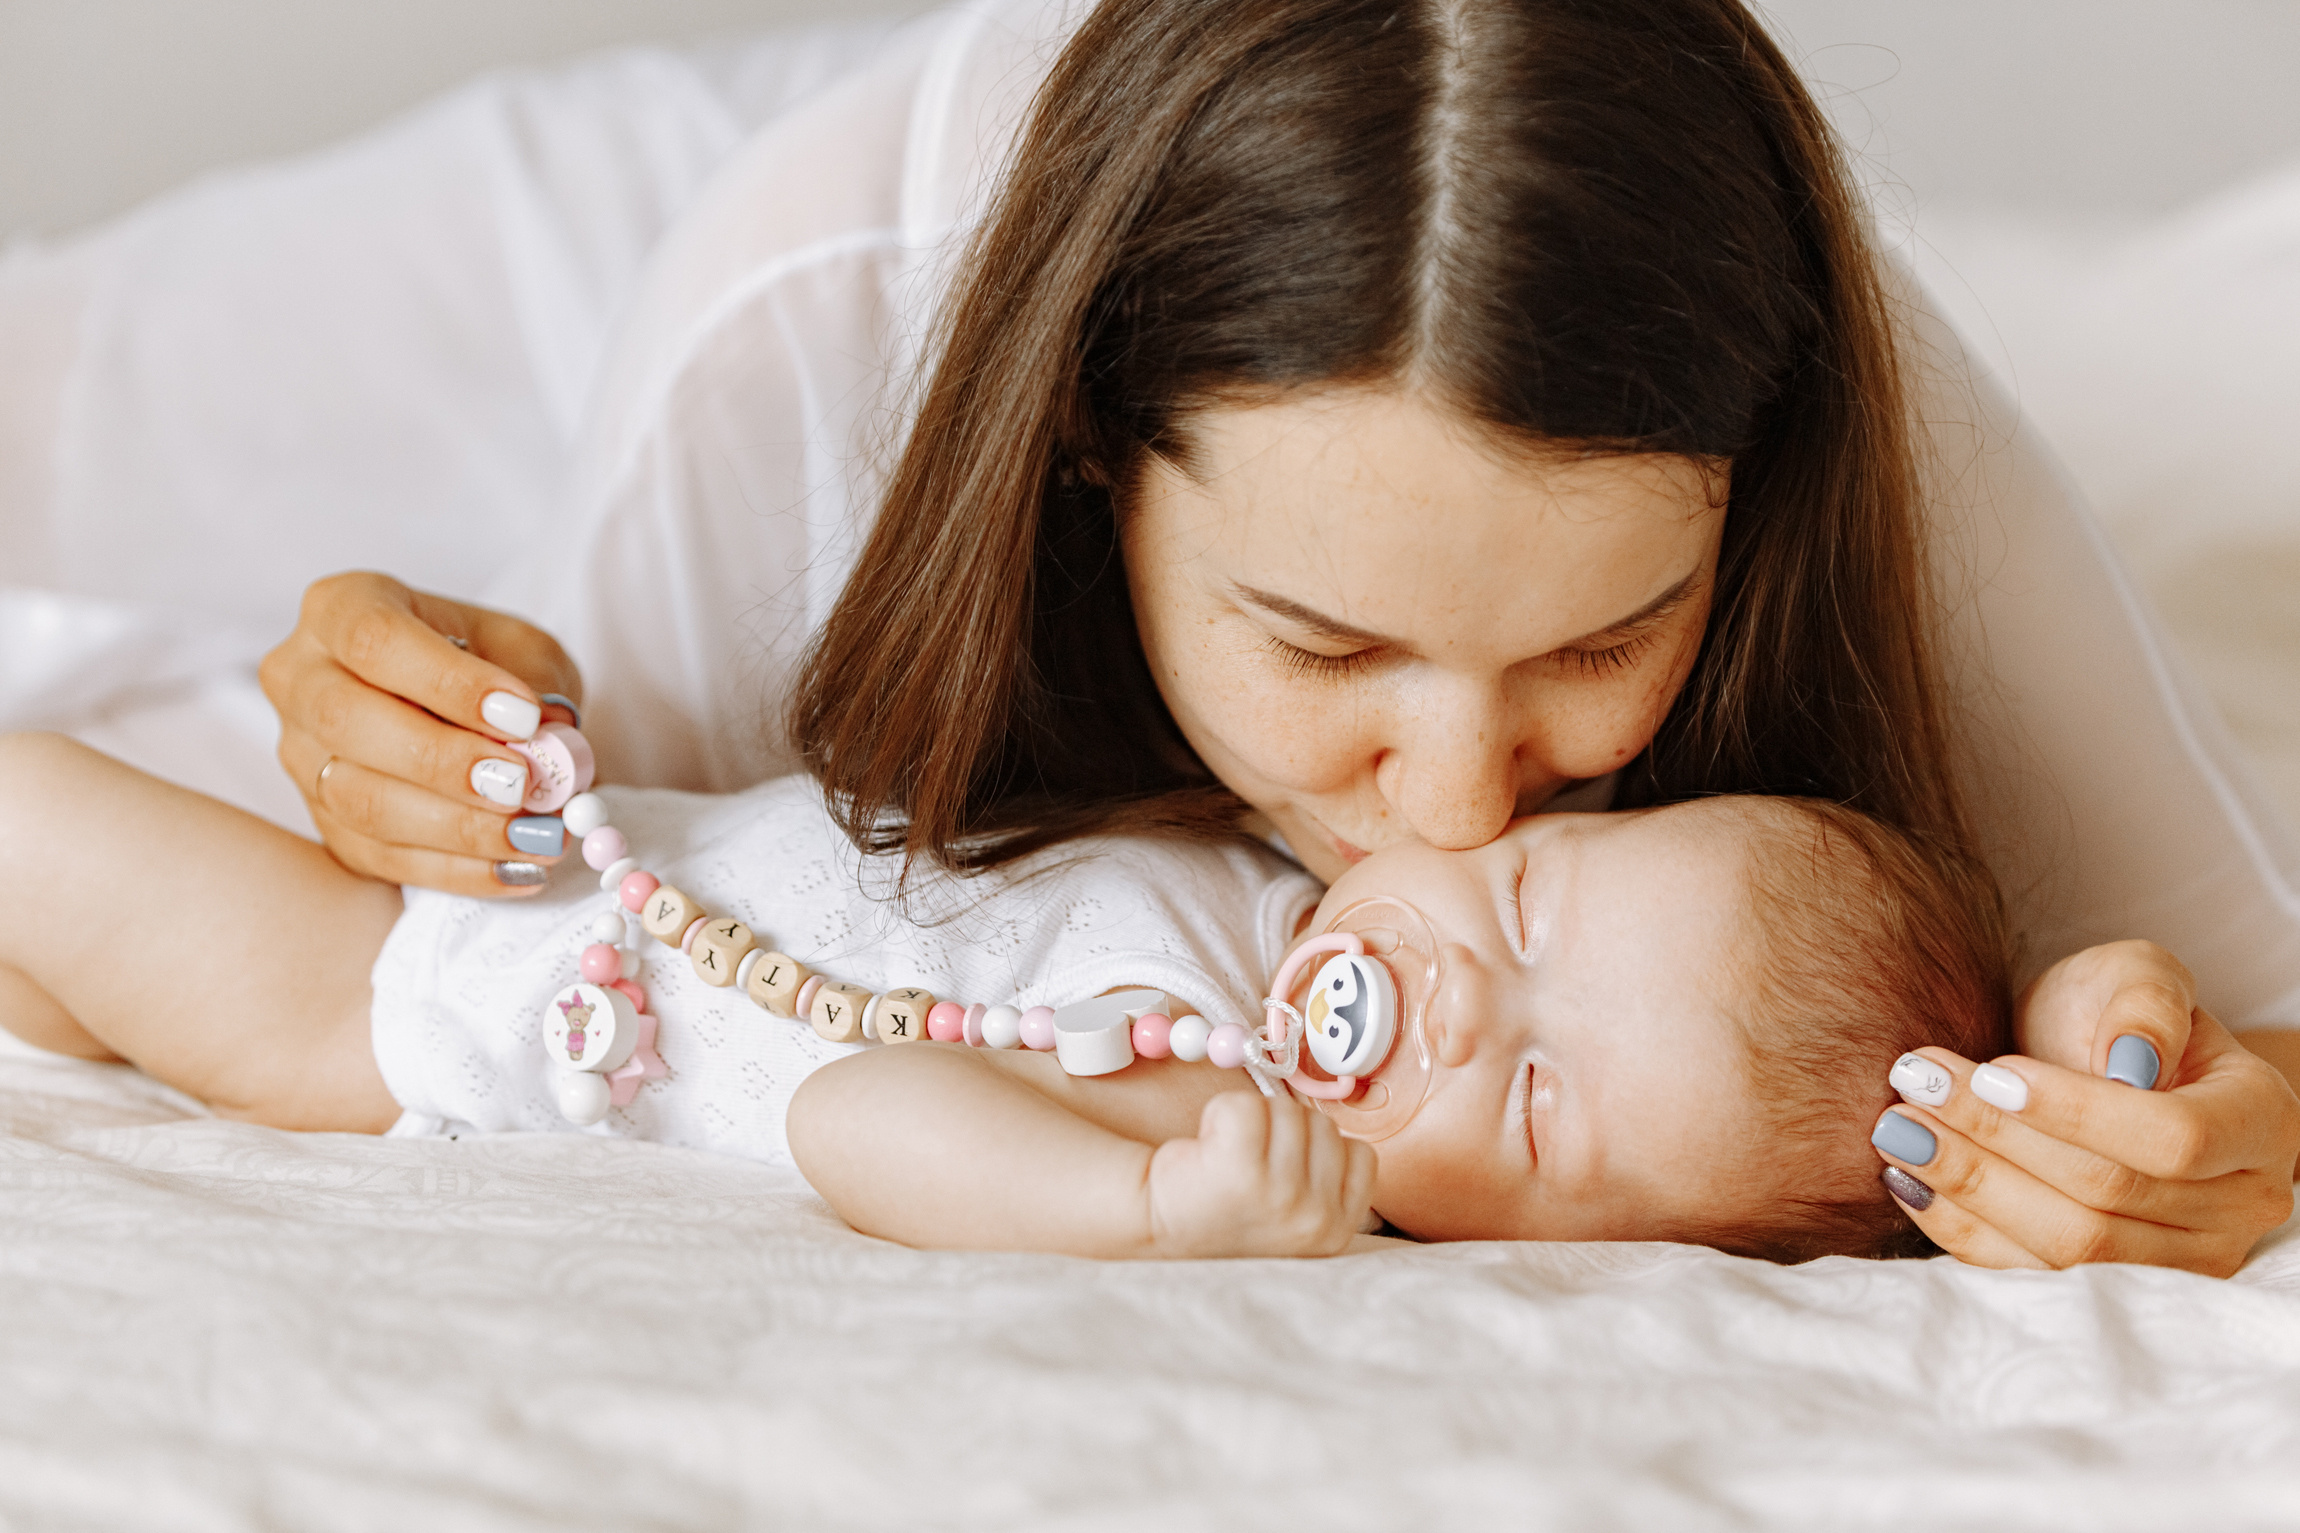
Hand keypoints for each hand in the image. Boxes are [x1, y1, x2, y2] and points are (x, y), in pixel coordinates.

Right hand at [260, 572, 583, 895]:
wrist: (454, 701)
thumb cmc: (483, 660)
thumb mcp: (520, 647)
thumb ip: (531, 680)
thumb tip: (545, 735)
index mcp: (341, 608)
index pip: (377, 640)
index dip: (449, 683)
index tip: (523, 716)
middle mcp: (301, 678)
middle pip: (349, 722)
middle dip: (444, 762)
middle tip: (522, 784)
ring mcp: (301, 756)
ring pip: (360, 800)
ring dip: (457, 827)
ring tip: (534, 834)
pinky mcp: (323, 821)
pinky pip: (381, 856)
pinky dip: (457, 870)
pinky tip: (518, 869)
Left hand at [1146, 1091, 1377, 1257]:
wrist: (1157, 1225)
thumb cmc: (1225, 1211)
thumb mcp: (1296, 1216)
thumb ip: (1327, 1184)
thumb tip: (1340, 1132)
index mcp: (1335, 1234)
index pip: (1359, 1156)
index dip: (1314, 1151)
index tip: (1277, 1172)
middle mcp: (1315, 1221)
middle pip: (1323, 1127)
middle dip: (1281, 1133)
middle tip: (1244, 1167)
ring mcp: (1281, 1197)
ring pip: (1288, 1111)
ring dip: (1250, 1121)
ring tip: (1224, 1159)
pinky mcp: (1240, 1171)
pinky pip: (1247, 1105)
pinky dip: (1220, 1112)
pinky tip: (1205, 1148)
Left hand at [1876, 941, 2299, 1274]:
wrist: (2094, 1066)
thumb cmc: (2114, 1014)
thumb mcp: (2134, 976)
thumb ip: (2143, 1003)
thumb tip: (2131, 1064)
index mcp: (2261, 1124)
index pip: (2175, 1139)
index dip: (2076, 1112)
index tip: (1990, 1070)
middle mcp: (2240, 1206)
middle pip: (2108, 1197)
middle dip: (1997, 1140)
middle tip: (1914, 1086)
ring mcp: (2184, 1262)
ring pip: (2068, 1247)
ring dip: (1968, 1186)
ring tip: (1897, 1128)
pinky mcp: (2115, 1289)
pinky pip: (2032, 1276)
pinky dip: (1961, 1229)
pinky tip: (1906, 1180)